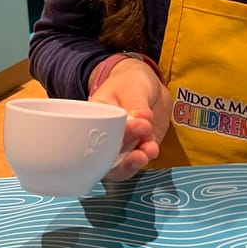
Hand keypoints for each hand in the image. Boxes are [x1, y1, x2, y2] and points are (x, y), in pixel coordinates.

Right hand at [89, 58, 171, 179]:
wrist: (150, 87)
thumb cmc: (131, 83)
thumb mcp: (132, 87)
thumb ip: (137, 104)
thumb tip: (143, 119)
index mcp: (94, 119)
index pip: (94, 135)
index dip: (106, 140)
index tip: (126, 131)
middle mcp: (104, 137)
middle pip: (104, 157)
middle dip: (120, 159)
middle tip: (138, 152)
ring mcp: (122, 145)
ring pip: (121, 165)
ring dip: (134, 162)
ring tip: (148, 151)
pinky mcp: (139, 149)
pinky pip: (139, 159)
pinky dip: (146, 157)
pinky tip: (152, 149)